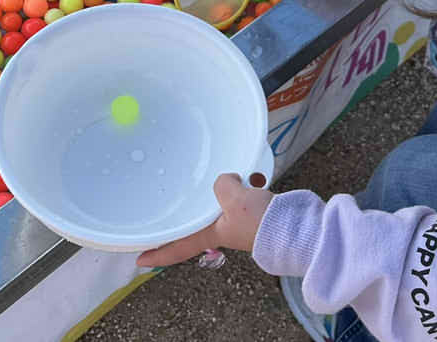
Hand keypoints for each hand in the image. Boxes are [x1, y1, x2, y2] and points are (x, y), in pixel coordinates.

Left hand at [136, 174, 273, 266]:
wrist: (296, 227)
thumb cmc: (262, 221)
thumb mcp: (234, 198)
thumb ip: (221, 184)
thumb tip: (226, 179)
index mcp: (211, 234)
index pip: (178, 248)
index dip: (158, 254)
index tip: (140, 259)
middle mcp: (222, 231)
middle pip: (197, 224)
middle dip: (188, 215)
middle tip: (172, 206)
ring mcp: (239, 223)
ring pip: (219, 207)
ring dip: (219, 194)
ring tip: (221, 178)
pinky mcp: (255, 214)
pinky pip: (239, 198)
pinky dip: (241, 187)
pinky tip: (248, 177)